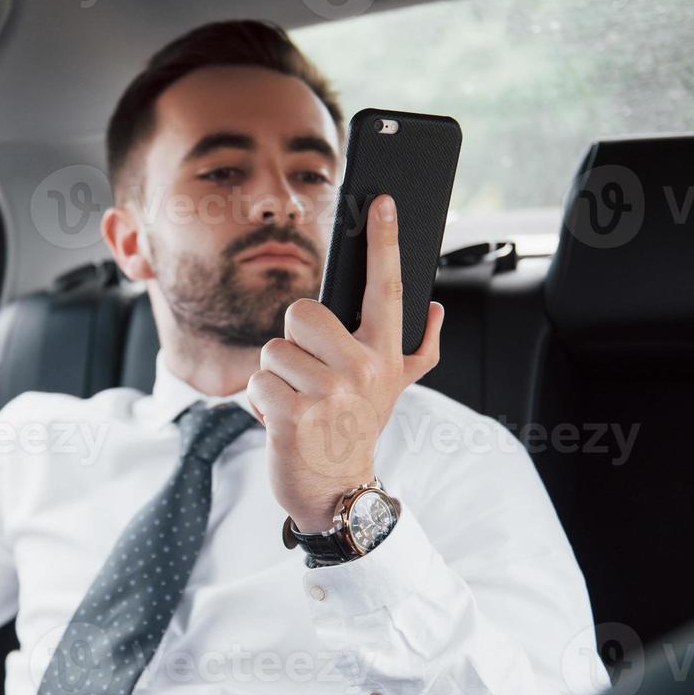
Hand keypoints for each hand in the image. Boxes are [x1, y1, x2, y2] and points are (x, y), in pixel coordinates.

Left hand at [247, 194, 442, 532]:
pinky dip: (258, 403)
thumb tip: (437, 308)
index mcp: (385, 357)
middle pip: (302, 313)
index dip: (384, 243)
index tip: (383, 202)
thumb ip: (418, 350)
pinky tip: (280, 421)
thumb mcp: (393, 390)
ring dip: (274, 377)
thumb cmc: (357, 430)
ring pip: (273, 350)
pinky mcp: (293, 417)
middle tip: (307, 376)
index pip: (386, 289)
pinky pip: (256, 382)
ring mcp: (328, 394)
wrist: (338, 492)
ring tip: (296, 403)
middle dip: (293, 343)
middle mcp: (361, 371)